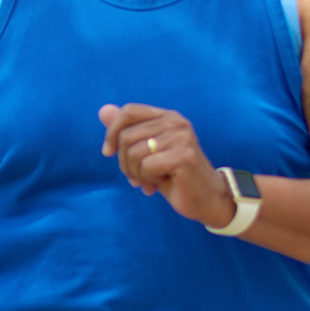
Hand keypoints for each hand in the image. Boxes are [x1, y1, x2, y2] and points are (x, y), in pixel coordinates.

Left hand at [98, 103, 234, 227]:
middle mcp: (176, 122)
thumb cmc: (174, 177)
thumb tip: (103, 110)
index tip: (109, 153)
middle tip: (137, 177)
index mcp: (167, 117)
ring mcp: (182, 138)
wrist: (206, 200)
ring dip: (136, 174)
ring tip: (150, 182)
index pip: (129, 111)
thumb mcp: (145, 152)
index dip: (112, 132)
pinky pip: (147, 166)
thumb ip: (126, 130)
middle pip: (127, 136)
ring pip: (134, 153)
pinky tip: (161, 184)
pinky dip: (148, 180)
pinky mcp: (184, 156)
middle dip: (124, 162)